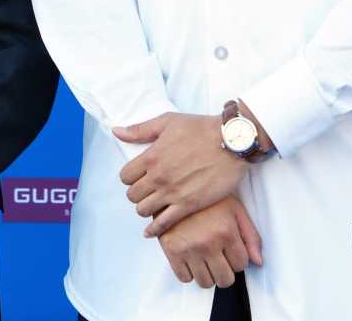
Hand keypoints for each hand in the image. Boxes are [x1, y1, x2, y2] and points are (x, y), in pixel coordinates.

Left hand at [115, 112, 252, 236]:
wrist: (234, 141)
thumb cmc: (203, 128)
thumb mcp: (170, 121)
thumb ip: (141, 129)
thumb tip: (117, 132)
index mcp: (151, 157)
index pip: (125, 177)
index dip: (131, 177)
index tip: (140, 176)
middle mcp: (158, 177)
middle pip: (132, 196)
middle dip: (139, 192)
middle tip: (149, 189)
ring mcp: (172, 192)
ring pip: (143, 210)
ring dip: (147, 208)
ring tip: (156, 203)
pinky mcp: (188, 204)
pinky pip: (162, 224)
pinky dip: (154, 229)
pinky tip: (152, 230)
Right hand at [158, 195, 262, 288]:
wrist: (178, 190)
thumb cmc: (210, 200)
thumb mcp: (236, 210)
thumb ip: (251, 236)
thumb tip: (258, 262)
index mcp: (226, 231)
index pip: (241, 265)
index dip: (240, 259)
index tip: (234, 252)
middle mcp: (208, 244)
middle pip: (224, 279)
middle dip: (227, 271)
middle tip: (222, 259)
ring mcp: (189, 250)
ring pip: (205, 283)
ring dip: (209, 274)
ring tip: (208, 259)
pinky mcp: (172, 253)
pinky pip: (185, 279)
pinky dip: (191, 273)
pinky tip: (194, 258)